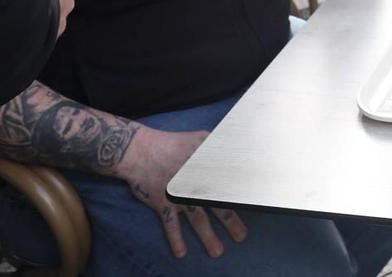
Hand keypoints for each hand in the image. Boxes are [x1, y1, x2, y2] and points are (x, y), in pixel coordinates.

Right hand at [117, 127, 248, 258]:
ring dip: (208, 236)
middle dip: (231, 222)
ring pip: (197, 218)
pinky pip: (170, 224)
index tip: (252, 205)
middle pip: (217, 204)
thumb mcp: (199, 138)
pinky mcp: (163, 203)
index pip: (227, 183)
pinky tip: (181, 253)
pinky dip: (175, 238)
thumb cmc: (172, 144)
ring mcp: (179, 194)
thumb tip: (237, 149)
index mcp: (205, 166)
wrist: (139, 150)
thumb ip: (217, 145)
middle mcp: (194, 182)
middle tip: (241, 236)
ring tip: (217, 251)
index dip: (240, 195)